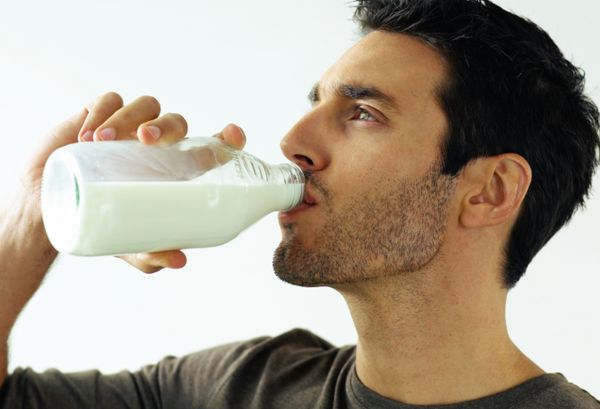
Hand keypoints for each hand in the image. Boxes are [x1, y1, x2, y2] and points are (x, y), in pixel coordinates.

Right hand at [22, 91, 245, 273]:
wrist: (49, 208)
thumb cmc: (99, 221)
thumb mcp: (127, 243)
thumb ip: (152, 252)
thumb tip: (180, 261)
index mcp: (174, 171)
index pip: (209, 148)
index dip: (226, 138)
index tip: (235, 133)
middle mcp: (157, 147)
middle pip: (177, 123)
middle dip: (167, 126)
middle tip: (145, 140)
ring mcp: (129, 129)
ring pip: (146, 106)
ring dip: (130, 116)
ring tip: (104, 140)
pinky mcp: (98, 116)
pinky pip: (108, 101)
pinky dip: (102, 112)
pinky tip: (89, 134)